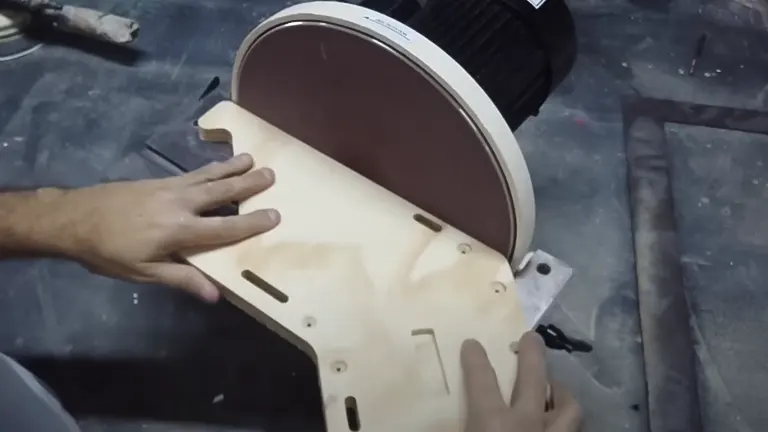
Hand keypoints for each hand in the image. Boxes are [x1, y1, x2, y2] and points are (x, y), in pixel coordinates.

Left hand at [54, 154, 278, 301]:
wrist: (74, 219)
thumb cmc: (108, 252)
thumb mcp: (144, 273)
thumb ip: (181, 278)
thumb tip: (215, 294)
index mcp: (179, 230)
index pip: (224, 228)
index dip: (251, 223)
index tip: (275, 215)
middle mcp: (180, 204)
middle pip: (221, 192)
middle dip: (248, 184)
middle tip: (272, 175)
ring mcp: (169, 188)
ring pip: (208, 176)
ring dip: (232, 168)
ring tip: (252, 159)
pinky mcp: (159, 181)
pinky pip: (192, 173)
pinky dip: (210, 168)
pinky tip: (217, 166)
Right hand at [461, 332, 581, 431]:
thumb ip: (453, 427)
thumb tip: (431, 421)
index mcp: (492, 420)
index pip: (482, 380)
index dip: (475, 358)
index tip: (472, 343)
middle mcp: (526, 422)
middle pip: (533, 379)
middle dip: (532, 354)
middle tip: (531, 337)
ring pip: (568, 406)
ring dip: (560, 391)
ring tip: (554, 385)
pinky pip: (575, 428)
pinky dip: (568, 420)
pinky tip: (560, 421)